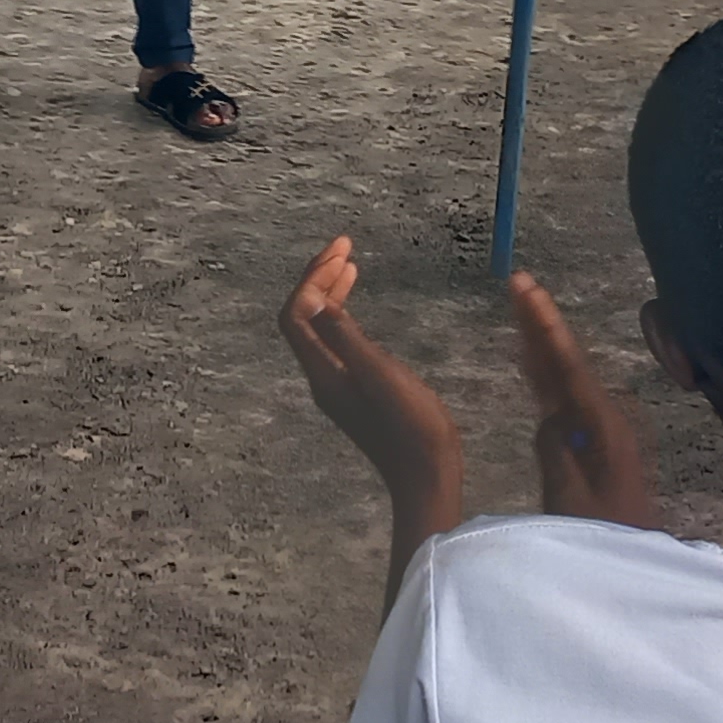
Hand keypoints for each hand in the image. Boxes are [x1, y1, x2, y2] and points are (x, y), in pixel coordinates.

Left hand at [281, 236, 463, 511]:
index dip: (312, 278)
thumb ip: (346, 339)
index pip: (296, 315)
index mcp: (325, 373)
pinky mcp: (356, 391)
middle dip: (318, 278)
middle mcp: (323, 378)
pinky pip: (336, 341)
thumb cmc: (412, 428)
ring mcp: (339, 386)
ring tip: (350, 264)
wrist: (427, 476)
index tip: (341, 249)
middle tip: (344, 246)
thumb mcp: (381, 376)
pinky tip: (358, 307)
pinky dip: (343, 315)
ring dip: (329, 293)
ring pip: (319, 329)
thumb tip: (316, 300)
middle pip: (303, 319)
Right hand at [510, 275, 655, 527]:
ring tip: (520, 307)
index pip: (569, 366)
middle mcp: (605, 421)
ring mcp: (600, 432)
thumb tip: (546, 418)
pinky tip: (532, 362)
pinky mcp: (592, 446)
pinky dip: (546, 375)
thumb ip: (557, 458)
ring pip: (565, 377)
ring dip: (543, 344)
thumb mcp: (573, 506)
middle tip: (519, 283)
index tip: (526, 289)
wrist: (637, 566)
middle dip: (542, 324)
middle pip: (568, 362)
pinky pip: (564, 399)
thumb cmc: (607, 540)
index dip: (545, 326)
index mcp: (603, 429)